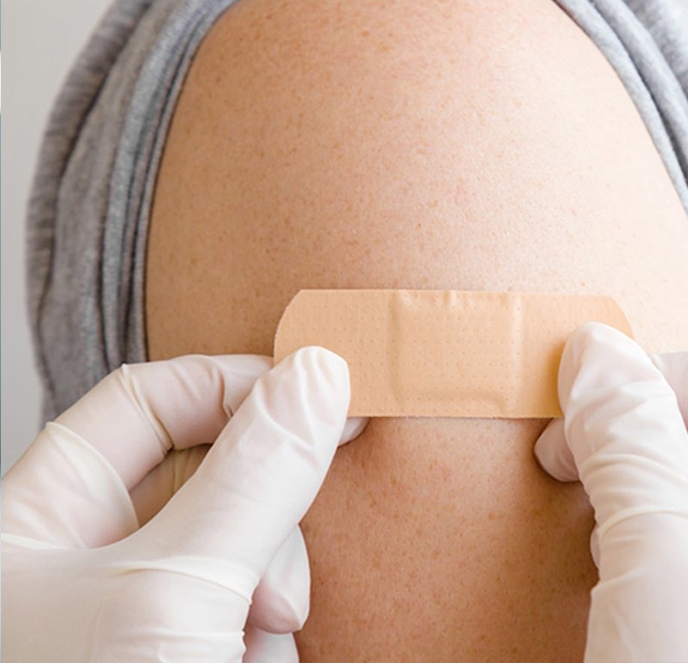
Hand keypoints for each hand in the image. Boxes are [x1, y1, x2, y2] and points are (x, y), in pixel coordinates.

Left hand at [1, 347, 363, 662]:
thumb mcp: (176, 588)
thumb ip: (251, 478)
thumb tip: (317, 376)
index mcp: (40, 515)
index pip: (146, 400)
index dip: (235, 388)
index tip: (323, 398)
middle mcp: (83, 555)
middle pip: (209, 474)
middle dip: (265, 520)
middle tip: (283, 576)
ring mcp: (134, 608)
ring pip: (241, 546)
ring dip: (271, 589)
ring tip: (254, 640)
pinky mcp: (183, 647)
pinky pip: (247, 606)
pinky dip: (265, 633)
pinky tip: (252, 660)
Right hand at [535, 324, 687, 661]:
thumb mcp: (667, 548)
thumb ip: (630, 435)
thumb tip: (594, 350)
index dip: (663, 379)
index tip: (573, 413)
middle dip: (646, 444)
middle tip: (566, 469)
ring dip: (642, 501)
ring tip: (586, 528)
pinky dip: (652, 559)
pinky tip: (609, 587)